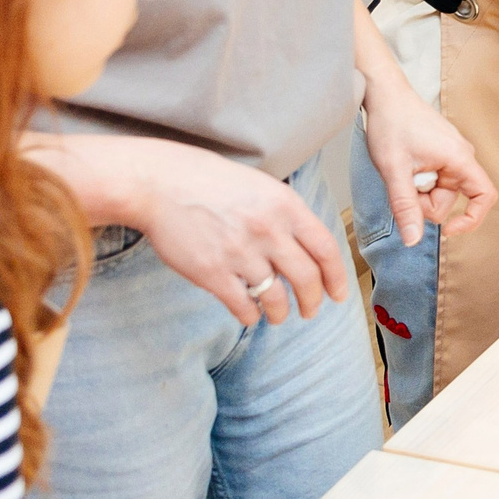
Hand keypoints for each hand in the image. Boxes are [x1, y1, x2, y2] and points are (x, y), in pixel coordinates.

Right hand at [114, 139, 352, 324]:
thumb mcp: (262, 187)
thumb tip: (308, 248)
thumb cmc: (210, 182)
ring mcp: (241, 253)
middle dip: (313, 301)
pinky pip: (242, 305)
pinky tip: (249, 314)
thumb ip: (287, 216)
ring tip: (278, 316)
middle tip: (311, 311)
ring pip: (275, 297)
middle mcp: (269, 231)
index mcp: (286, 207)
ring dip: (280, 312)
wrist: (159, 184)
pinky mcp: (212, 273)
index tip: (339, 293)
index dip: (337, 277)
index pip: (326, 249)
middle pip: (306, 279)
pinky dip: (250, 315)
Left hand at [361, 75, 497, 246]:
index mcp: (460, 159)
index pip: (485, 196)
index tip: (447, 231)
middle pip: (450, 200)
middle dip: (423, 202)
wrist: (384, 95)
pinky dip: (416, 181)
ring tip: (400, 170)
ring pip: (438, 192)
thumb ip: (405, 207)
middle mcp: (462, 157)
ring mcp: (451, 155)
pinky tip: (403, 165)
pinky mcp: (441, 154)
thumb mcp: (393, 170)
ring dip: (417, 191)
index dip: (471, 219)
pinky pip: (433, 180)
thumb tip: (412, 241)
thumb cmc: (391, 125)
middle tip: (400, 184)